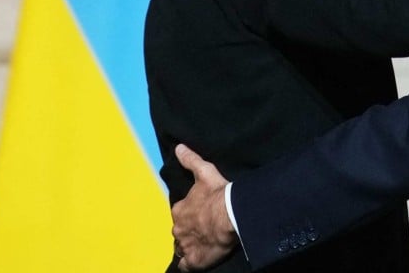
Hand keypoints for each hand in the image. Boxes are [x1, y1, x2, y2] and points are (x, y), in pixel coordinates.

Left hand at [172, 144, 237, 270]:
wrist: (230, 216)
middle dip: (188, 231)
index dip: (189, 214)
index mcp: (180, 210)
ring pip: (182, 248)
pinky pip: (187, 265)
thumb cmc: (217, 194)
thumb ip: (191, 160)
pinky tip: (196, 262)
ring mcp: (185, 246)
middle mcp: (178, 229)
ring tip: (202, 245)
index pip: (180, 213)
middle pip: (180, 232)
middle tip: (203, 230)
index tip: (198, 214)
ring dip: (189, 247)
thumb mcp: (204, 172)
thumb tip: (178, 147)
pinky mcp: (194, 261)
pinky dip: (190, 264)